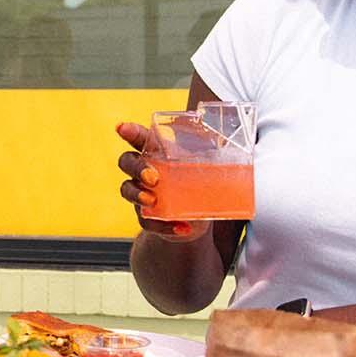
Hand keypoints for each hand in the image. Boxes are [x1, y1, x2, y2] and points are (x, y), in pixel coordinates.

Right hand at [115, 120, 208, 241]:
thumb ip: (213, 154)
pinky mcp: (147, 217)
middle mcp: (143, 170)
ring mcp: (141, 193)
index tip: (122, 128)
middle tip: (154, 177)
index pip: (139, 138)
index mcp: (156, 152)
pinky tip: (181, 228)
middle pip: (127, 161)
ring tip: (153, 201)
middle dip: (137, 167)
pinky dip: (164, 226)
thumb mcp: (208, 168)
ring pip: (126, 189)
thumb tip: (233, 142)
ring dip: (138, 194)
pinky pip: (146, 221)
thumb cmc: (198, 184)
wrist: (195, 222)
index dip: (129, 131)